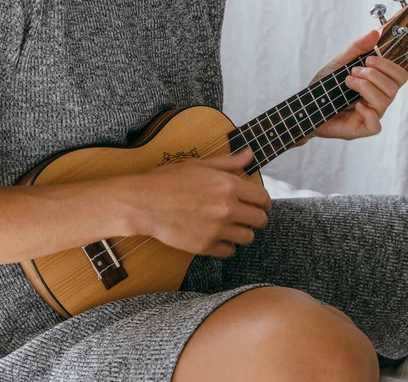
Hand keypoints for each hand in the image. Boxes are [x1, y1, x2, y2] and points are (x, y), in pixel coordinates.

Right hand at [118, 149, 270, 257]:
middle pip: (260, 220)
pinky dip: (226, 246)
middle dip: (256, 217)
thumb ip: (228, 163)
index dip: (263, 202)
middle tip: (246, 216)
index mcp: (228, 185)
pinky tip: (218, 237)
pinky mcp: (205, 245)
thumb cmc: (168, 180)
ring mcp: (217, 229)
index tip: (259, 204)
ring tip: (231, 226)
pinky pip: (229, 251)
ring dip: (243, 232)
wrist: (143, 202)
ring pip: (248, 237)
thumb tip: (250, 155)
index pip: (262, 198)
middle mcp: (227, 208)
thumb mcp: (199, 164)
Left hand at [298, 30, 407, 143]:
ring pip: (385, 102)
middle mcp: (377, 100)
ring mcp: (370, 115)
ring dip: (366, 87)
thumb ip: (356, 49)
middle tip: (353, 72)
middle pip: (394, 87)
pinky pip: (376, 126)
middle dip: (374, 75)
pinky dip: (367, 112)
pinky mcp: (361, 129)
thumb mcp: (338, 64)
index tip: (368, 60)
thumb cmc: (324, 88)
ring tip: (348, 82)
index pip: (399, 76)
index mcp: (377, 85)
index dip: (388, 66)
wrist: (305, 107)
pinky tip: (354, 105)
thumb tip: (375, 32)